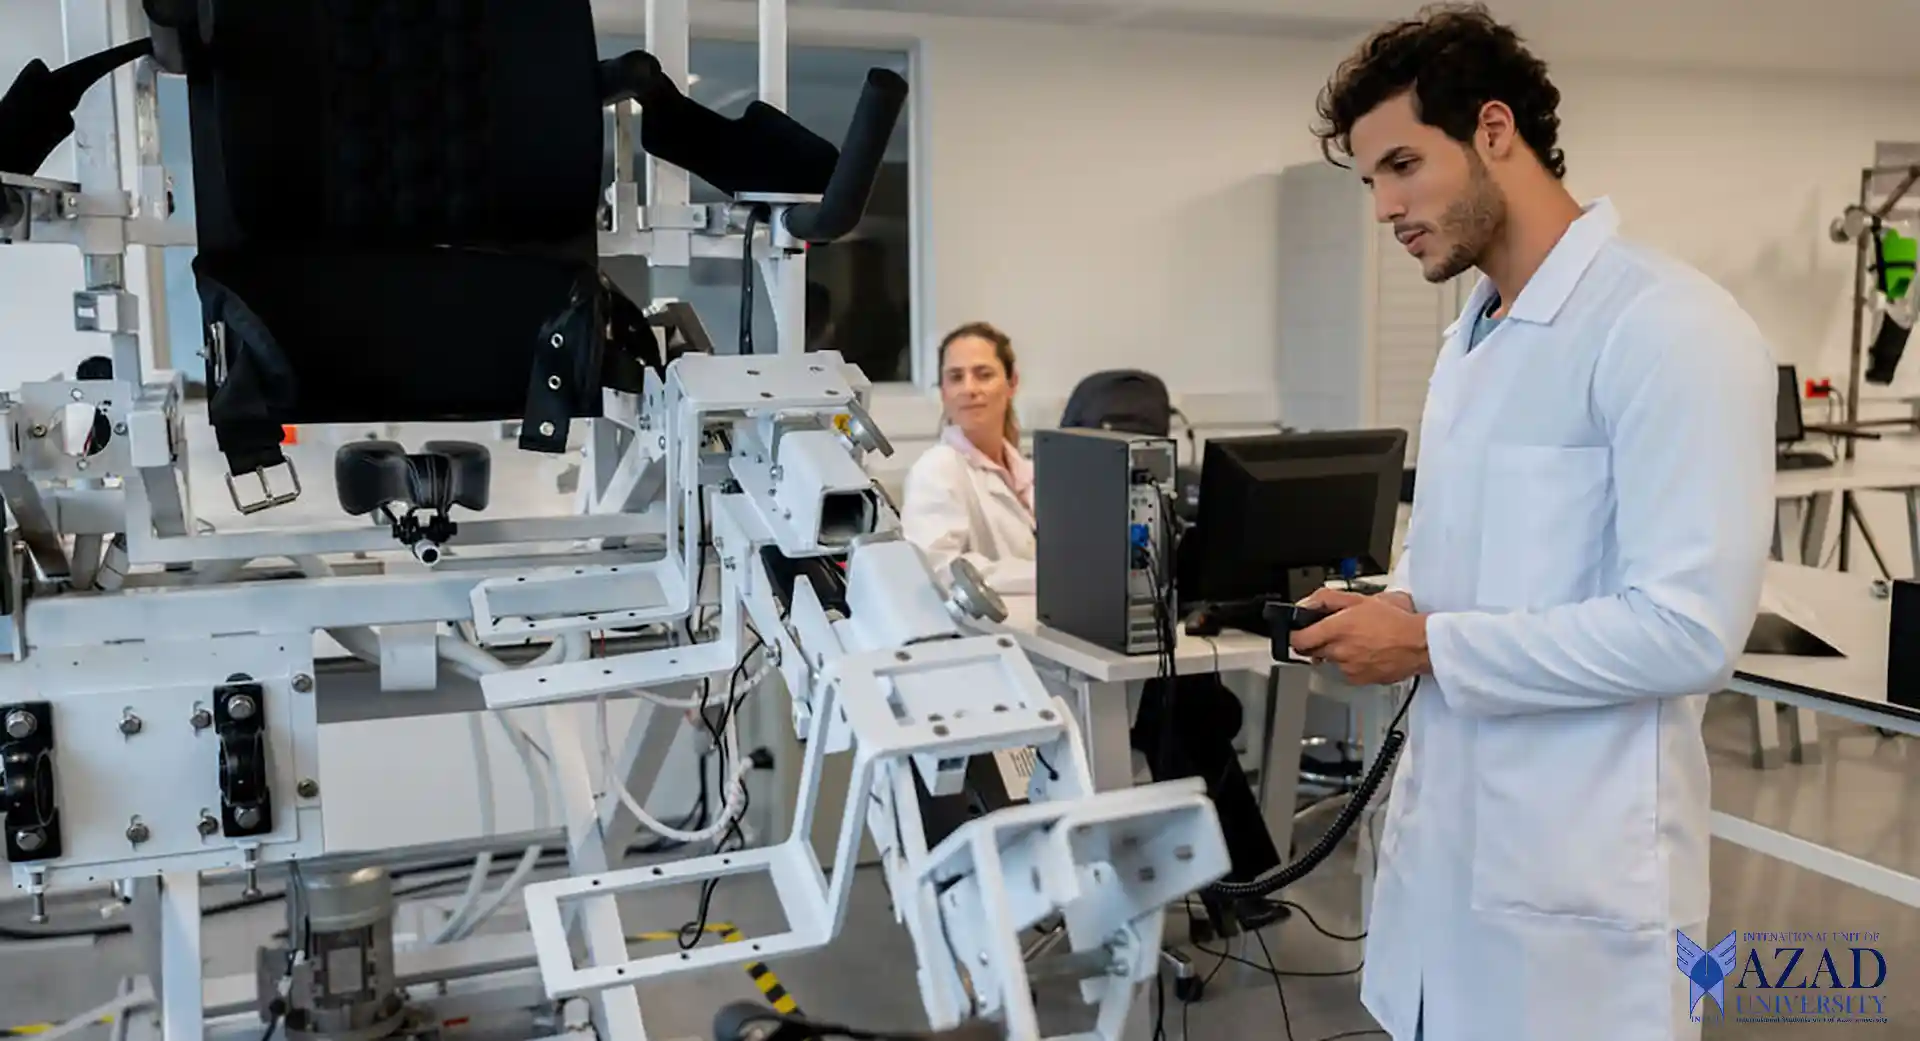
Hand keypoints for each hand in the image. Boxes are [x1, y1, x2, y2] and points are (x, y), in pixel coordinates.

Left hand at [1290, 589, 1429, 685]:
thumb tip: (1309, 603)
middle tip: (1330, 634)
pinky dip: (1351, 664)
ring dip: (1337, 653)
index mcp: (1337, 629)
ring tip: (1358, 641)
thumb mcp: (1362, 598)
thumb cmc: (1397, 621)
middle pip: (1312, 651)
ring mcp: (1348, 667)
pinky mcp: (1359, 679)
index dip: (1295, 635)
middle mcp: (1339, 650)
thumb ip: (1329, 599)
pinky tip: (1366, 653)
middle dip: (1317, 642)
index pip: (1298, 639)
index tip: (1297, 633)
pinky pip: (1346, 672)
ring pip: (1331, 661)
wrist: (1420, 644)